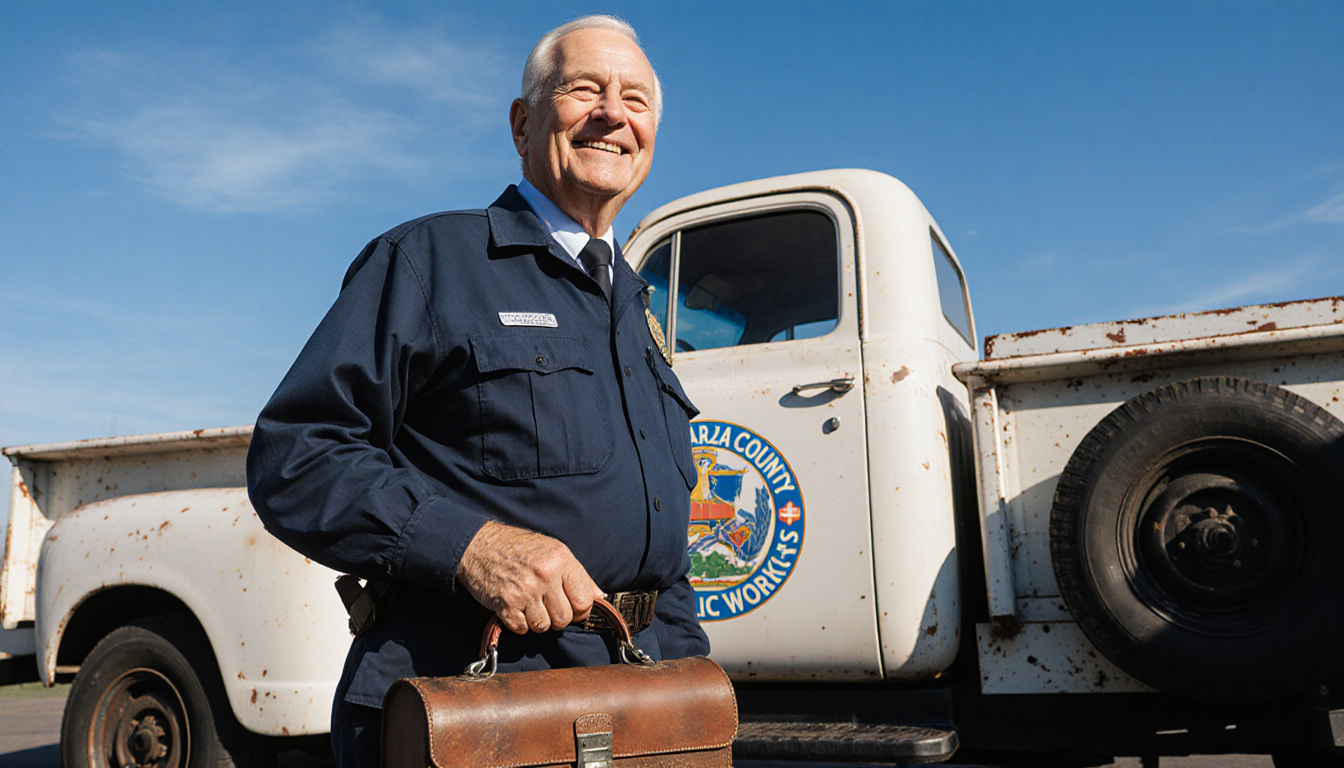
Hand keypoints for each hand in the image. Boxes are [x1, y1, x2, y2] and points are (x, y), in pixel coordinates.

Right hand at [456, 522, 603, 634]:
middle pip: (564, 618)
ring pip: (543, 626)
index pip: (584, 600)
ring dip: (538, 621)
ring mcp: (524, 591)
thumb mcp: (554, 551)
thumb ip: (578, 575)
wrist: (479, 546)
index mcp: (561, 560)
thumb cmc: (518, 548)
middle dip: (558, 618)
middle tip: (548, 606)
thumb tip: (600, 597)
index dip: (580, 609)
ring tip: (531, 605)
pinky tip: (516, 607)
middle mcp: (544, 576)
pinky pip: (522, 629)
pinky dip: (520, 624)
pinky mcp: (505, 604)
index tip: (572, 607)